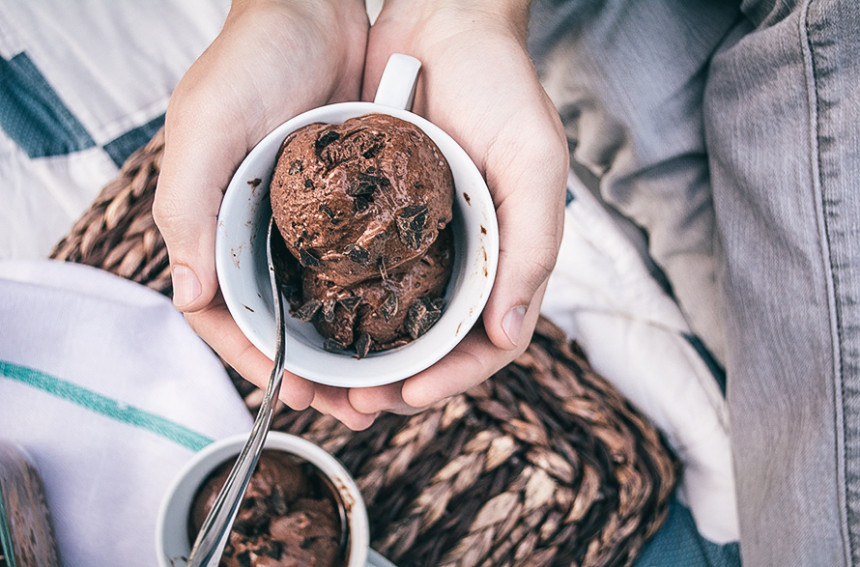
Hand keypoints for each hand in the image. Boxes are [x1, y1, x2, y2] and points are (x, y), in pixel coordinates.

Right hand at [153, 0, 379, 427]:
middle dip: (311, 368)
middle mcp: (256, 231)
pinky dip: (370, 300)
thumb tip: (191, 294)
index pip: (224, 314)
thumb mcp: (207, 125)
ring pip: (319, 303)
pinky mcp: (343, 208)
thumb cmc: (252, 60)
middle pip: (278, 321)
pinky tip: (398, 322)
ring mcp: (302, 223)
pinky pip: (356, 266)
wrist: (319, 9)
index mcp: (213, 224)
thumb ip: (188, 208)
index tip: (303, 393)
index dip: (259, 361)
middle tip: (355, 404)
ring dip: (346, 345)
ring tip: (382, 380)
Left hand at [345, 1, 568, 417]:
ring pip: (395, 320)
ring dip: (365, 357)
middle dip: (398, 382)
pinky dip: (343, 306)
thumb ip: (532, 248)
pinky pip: (361, 274)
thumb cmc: (501, 87)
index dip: (452, 377)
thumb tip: (511, 336)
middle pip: (434, 343)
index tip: (410, 394)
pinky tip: (314, 321)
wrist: (443, 22)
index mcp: (506, 255)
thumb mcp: (534, 163)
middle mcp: (463, 256)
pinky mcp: (380, 219)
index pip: (486, 340)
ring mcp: (421, 241)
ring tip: (327, 379)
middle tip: (356, 402)